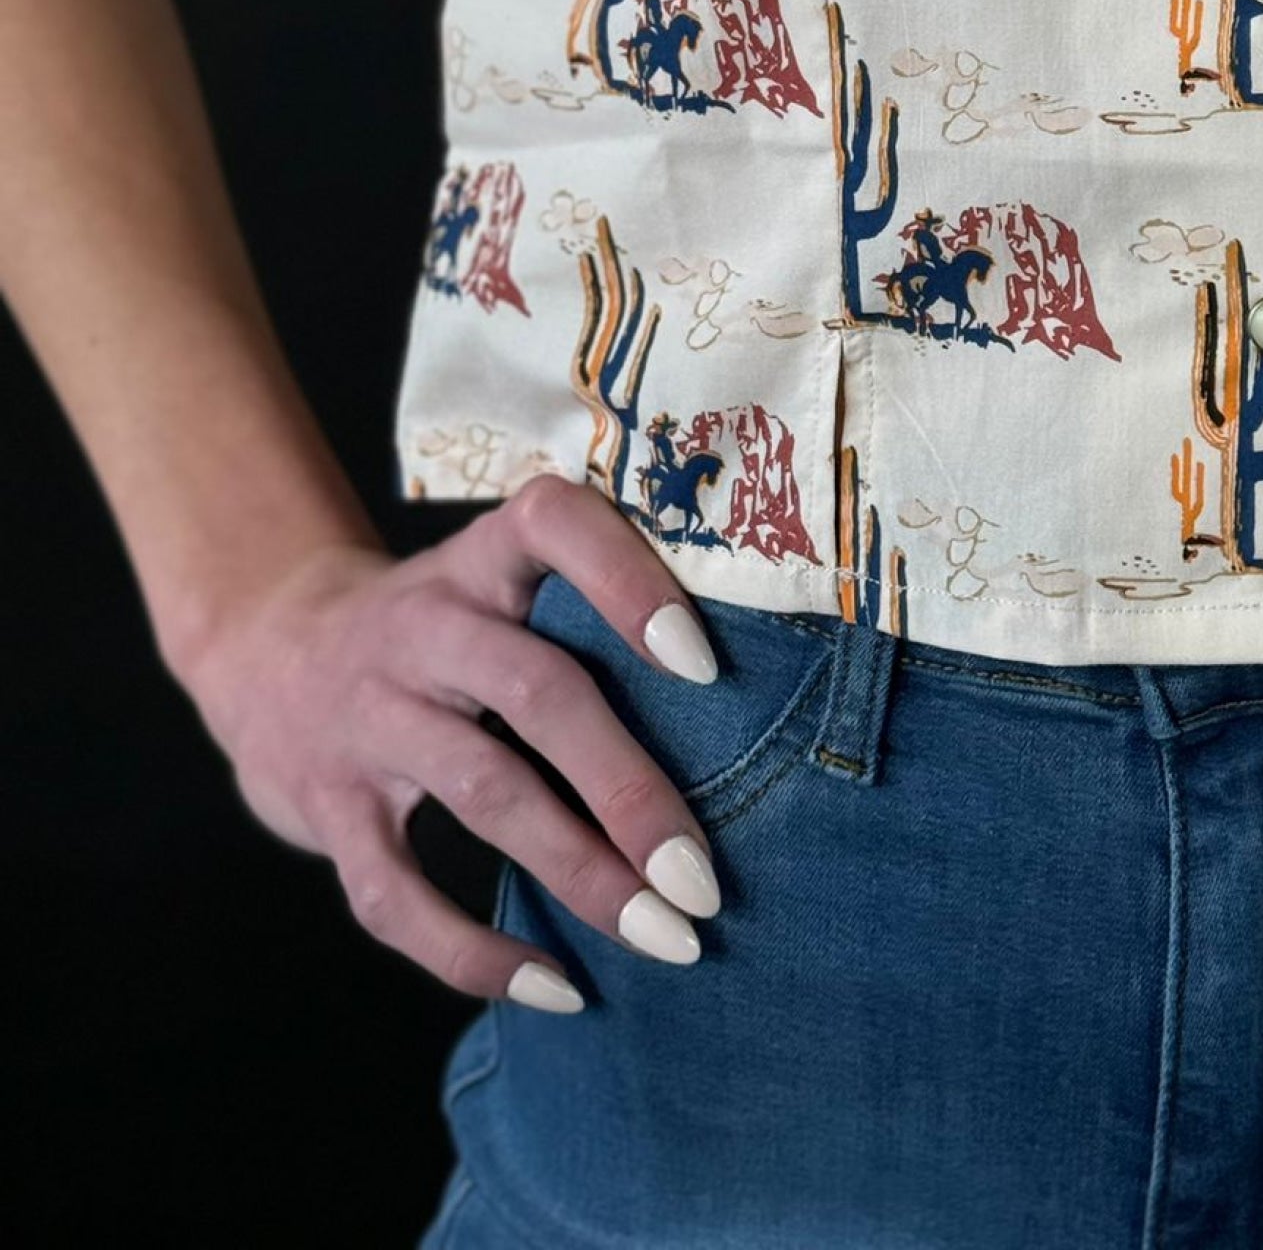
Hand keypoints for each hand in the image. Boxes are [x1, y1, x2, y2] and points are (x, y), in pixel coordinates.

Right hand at [172, 476, 728, 1011]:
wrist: (268, 649)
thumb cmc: (446, 625)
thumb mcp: (497, 579)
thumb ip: (589, 611)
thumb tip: (749, 702)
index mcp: (482, 558)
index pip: (553, 521)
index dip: (628, 581)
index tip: (705, 664)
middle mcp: (424, 625)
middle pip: (538, 691)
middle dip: (629, 788)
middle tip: (705, 875)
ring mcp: (368, 715)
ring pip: (483, 792)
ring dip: (581, 873)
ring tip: (665, 936)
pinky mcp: (326, 805)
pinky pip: (395, 890)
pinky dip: (472, 950)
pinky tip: (555, 986)